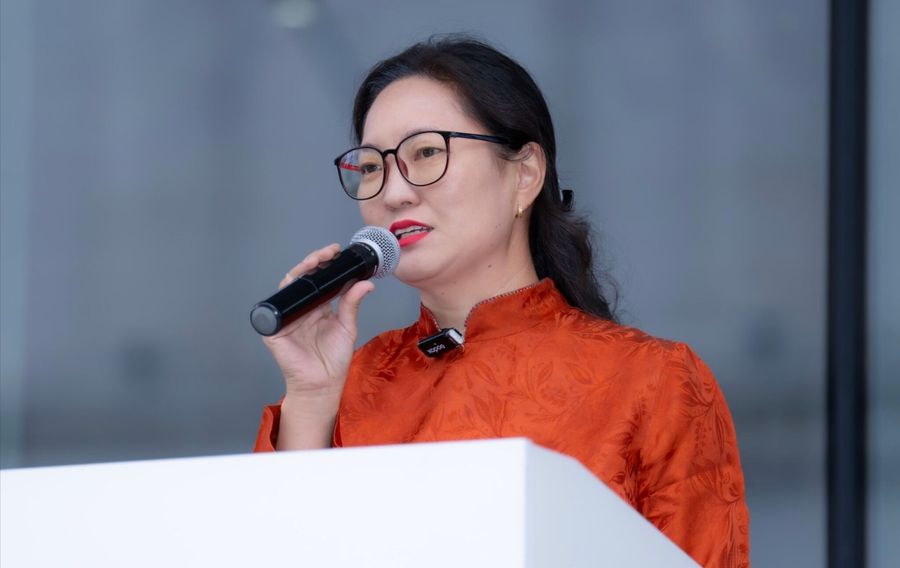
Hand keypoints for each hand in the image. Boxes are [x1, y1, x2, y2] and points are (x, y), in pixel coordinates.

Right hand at [262, 243, 373, 403]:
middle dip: (314, 261)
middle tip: (328, 252)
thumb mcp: (347, 327)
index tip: (337, 252)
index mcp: (318, 307)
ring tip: (314, 261)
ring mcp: (288, 316)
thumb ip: (352, 304)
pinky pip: (276, 307)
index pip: (320, 280)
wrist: (323, 383)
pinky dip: (285, 292)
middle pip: (304, 278)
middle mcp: (302, 308)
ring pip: (290, 286)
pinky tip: (294, 282)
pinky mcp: (275, 328)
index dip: (326, 264)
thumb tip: (366, 283)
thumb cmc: (334, 359)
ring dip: (300, 271)